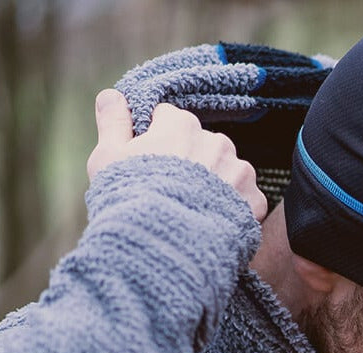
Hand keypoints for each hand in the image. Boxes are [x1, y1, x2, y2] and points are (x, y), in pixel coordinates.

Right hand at [86, 88, 266, 220]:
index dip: (157, 141)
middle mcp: (217, 142)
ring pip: (227, 170)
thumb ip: (113, 123)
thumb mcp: (108, 158)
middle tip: (171, 191)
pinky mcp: (255, 200)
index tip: (149, 164)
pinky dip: (234, 209)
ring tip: (193, 210)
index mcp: (181, 125)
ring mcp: (240, 171)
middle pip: (202, 145)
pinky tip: (213, 223)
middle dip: (190, 162)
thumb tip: (112, 95)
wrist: (164, 247)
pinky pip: (245, 199)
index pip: (169, 119)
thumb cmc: (130, 200)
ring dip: (215, 184)